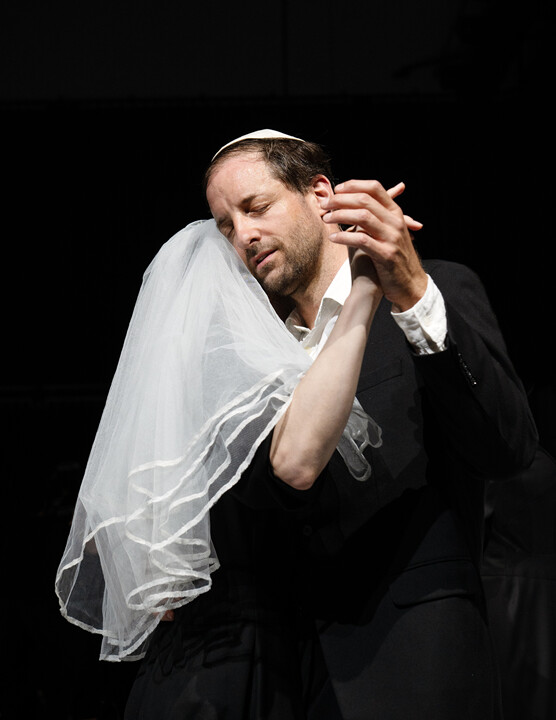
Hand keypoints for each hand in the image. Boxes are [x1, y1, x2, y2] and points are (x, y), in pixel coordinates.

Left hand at [323, 180, 427, 310]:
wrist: (409, 285)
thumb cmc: (391, 258)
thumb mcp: (387, 233)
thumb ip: (373, 218)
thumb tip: (349, 205)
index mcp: (395, 213)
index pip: (374, 188)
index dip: (354, 185)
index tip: (336, 189)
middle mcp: (395, 222)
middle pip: (365, 200)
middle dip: (341, 200)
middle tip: (324, 205)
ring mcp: (392, 238)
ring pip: (363, 216)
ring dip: (340, 215)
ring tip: (326, 219)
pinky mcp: (386, 254)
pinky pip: (362, 240)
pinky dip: (344, 237)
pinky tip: (333, 238)